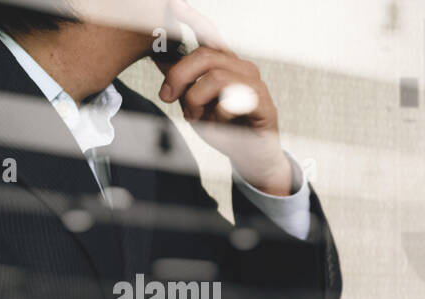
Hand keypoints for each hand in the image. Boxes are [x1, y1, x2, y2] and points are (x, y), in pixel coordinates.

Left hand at [153, 2, 292, 194]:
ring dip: (197, 100)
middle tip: (166, 96)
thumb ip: (183, 84)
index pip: (208, 34)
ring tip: (195, 117)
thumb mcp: (195, 104)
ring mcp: (255, 83)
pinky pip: (232, 100)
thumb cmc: (225, 130)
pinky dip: (218, 115)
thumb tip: (160, 59)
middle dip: (179, 75)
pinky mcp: (264, 102)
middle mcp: (241, 67)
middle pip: (205, 55)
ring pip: (215, 77)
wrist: (251, 157)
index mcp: (225, 63)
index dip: (193, 19)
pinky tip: (219, 124)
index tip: (173, 5)